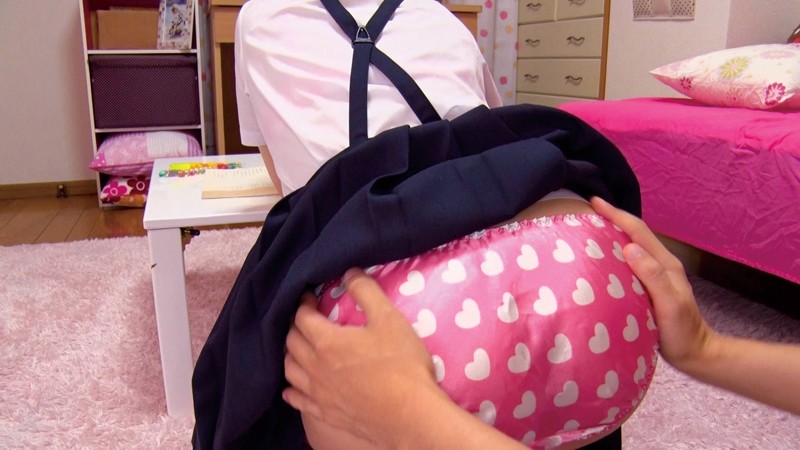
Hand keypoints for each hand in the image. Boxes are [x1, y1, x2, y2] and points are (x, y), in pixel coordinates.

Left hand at [283, 268, 442, 445]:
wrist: (409, 415)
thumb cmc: (401, 365)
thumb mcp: (389, 319)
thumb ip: (367, 292)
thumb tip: (350, 272)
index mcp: (327, 342)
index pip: (302, 317)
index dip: (303, 304)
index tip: (309, 297)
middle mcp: (315, 367)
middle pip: (292, 342)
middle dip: (295, 326)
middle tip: (306, 318)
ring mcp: (318, 393)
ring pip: (290, 370)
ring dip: (291, 355)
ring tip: (299, 348)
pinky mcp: (326, 414)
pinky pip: (297, 400)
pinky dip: (291, 390)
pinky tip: (292, 388)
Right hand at [590, 197, 715, 370]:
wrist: (697, 355)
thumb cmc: (682, 333)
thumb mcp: (669, 304)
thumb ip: (653, 276)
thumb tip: (629, 248)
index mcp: (665, 264)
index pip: (638, 231)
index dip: (616, 215)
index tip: (594, 202)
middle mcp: (661, 264)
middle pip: (635, 234)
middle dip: (613, 219)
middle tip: (587, 212)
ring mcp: (656, 276)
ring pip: (632, 247)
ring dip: (613, 234)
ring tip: (589, 230)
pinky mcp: (650, 287)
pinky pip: (630, 263)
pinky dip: (615, 254)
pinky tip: (602, 260)